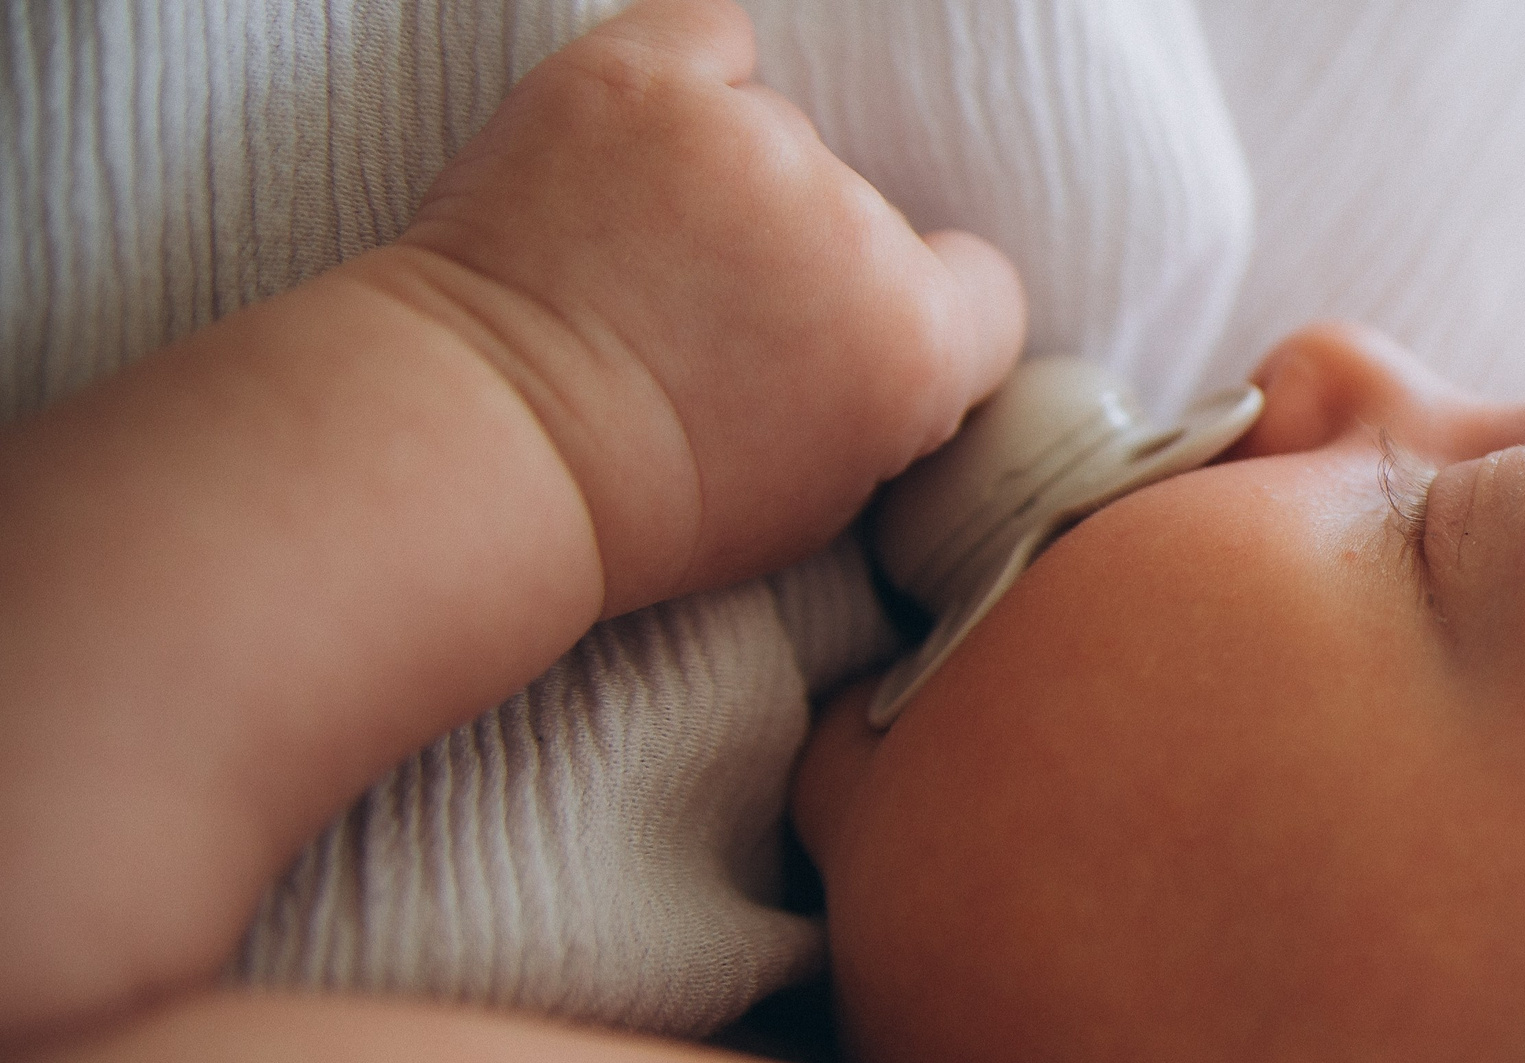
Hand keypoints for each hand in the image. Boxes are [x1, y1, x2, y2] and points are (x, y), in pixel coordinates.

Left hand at [387, 0, 1024, 612]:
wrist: (491, 452)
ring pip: (779, 131)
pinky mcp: (640, 79)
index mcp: (915, 345)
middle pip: (869, 210)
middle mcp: (851, 231)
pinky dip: (684, 75)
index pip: (983, 286)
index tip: (845, 339)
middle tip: (710, 316)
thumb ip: (892, 398)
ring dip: (729, 177)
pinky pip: (708, 32)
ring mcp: (747, 143)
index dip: (917, 312)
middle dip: (806, 254)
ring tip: (639, 252)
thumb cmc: (649, 503)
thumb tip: (897, 325)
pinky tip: (644, 137)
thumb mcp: (825, 496)